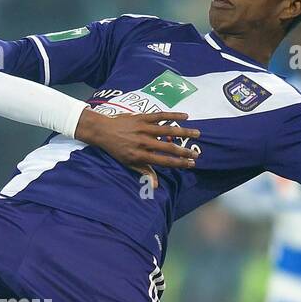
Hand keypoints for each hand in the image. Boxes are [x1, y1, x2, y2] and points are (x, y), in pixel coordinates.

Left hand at [74, 110, 200, 178]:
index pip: (164, 161)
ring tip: (197, 134)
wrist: (102, 131)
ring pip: (167, 130)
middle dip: (184, 151)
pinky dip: (174, 115)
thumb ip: (144, 172)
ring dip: (184, 131)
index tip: (191, 164)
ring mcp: (143, 128)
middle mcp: (143, 142)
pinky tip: (186, 116)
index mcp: (140, 155)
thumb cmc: (116, 149)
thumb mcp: (128, 163)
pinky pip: (161, 115)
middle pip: (168, 147)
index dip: (179, 163)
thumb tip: (156, 185)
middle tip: (196, 154)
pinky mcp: (142, 117)